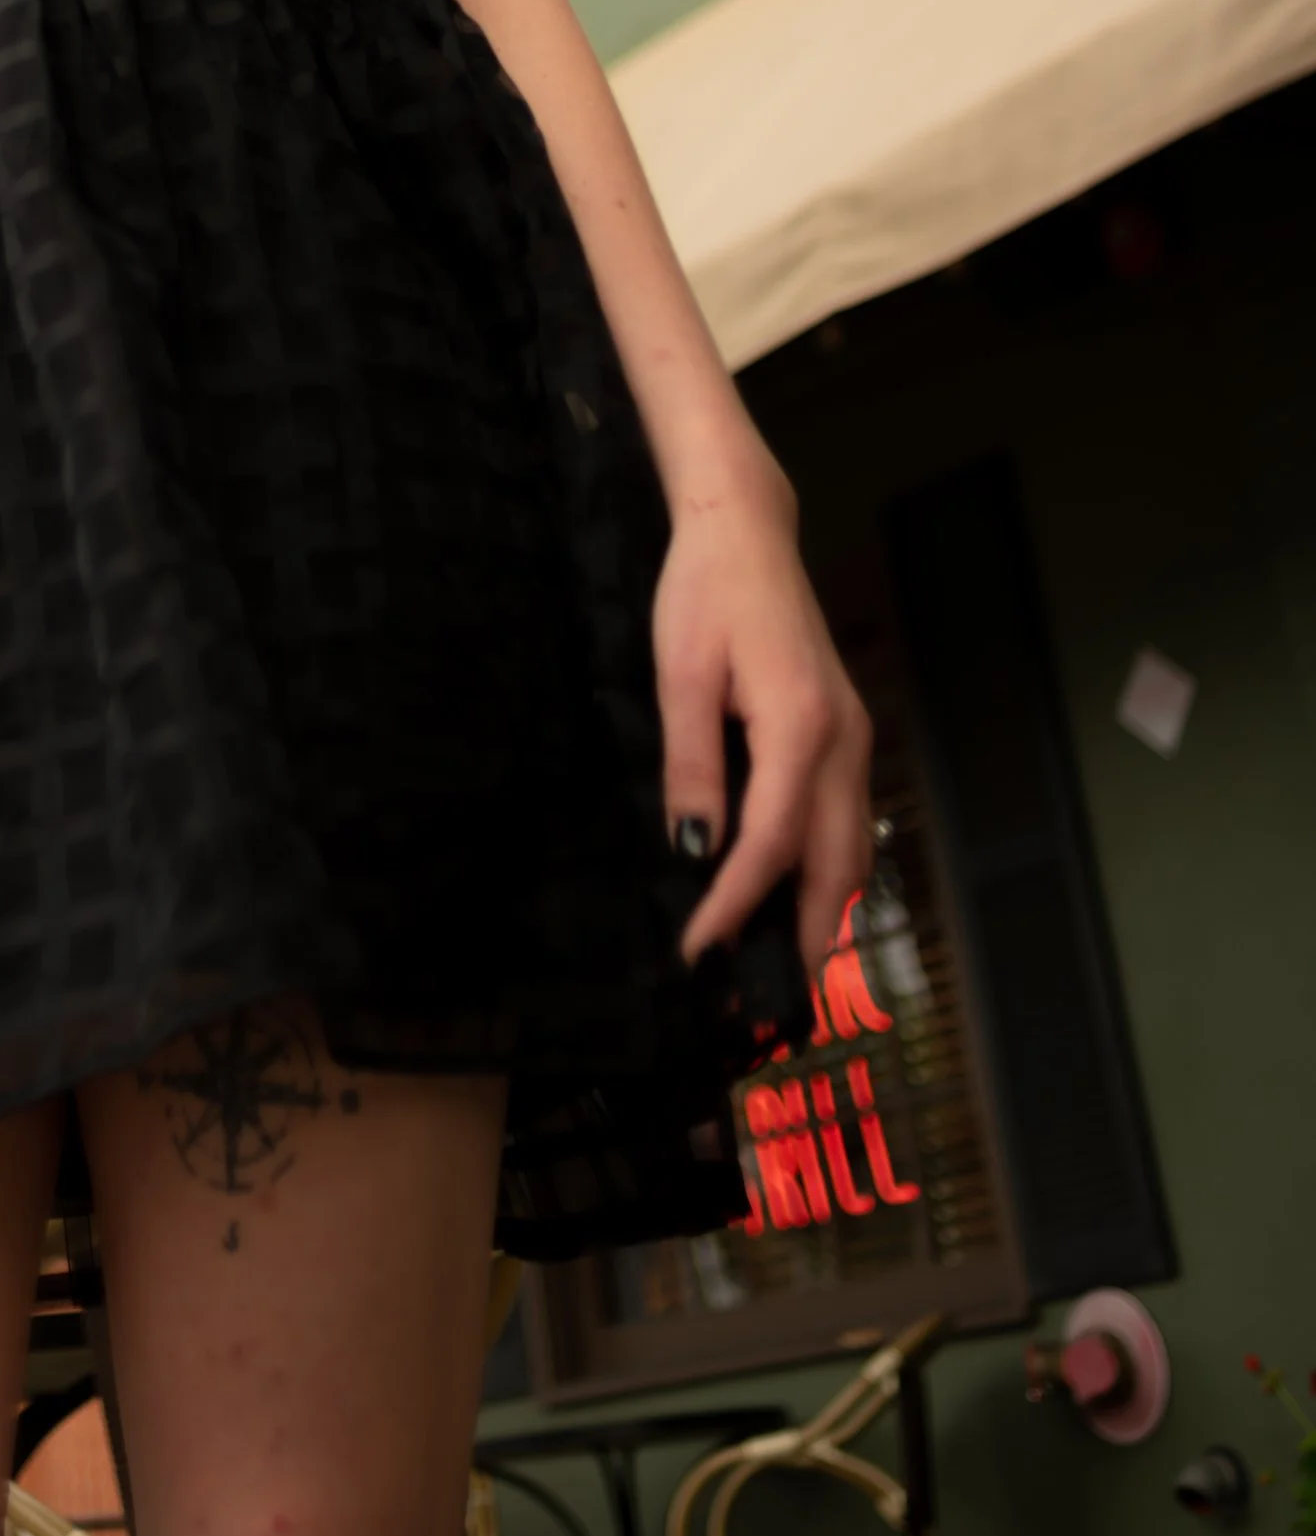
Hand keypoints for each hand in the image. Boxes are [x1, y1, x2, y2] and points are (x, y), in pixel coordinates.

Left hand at [652, 463, 873, 973]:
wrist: (746, 530)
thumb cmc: (705, 591)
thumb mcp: (682, 674)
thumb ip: (691, 766)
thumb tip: (692, 851)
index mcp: (800, 726)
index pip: (771, 844)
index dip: (735, 908)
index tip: (700, 956)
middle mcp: (844, 742)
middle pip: (834, 866)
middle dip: (803, 941)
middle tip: (763, 1005)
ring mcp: (854, 739)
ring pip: (851, 850)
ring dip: (820, 914)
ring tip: (779, 970)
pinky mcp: (846, 735)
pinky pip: (846, 822)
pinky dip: (825, 872)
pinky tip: (793, 896)